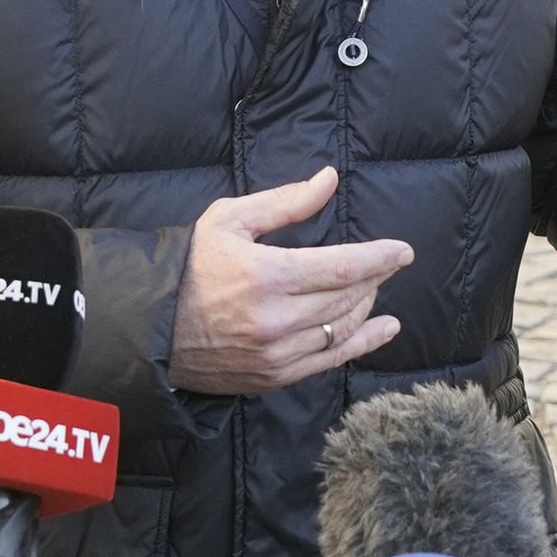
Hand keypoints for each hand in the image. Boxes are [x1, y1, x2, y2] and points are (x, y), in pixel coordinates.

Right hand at [170, 169, 414, 395]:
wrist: (153, 327)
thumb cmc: (191, 266)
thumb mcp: (230, 220)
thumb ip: (285, 202)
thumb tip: (329, 180)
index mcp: (267, 275)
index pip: (342, 266)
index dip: (379, 258)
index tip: (403, 251)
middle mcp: (276, 319)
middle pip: (348, 298)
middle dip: (374, 278)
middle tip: (387, 264)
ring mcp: (277, 353)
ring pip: (343, 328)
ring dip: (366, 306)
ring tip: (373, 288)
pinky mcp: (274, 376)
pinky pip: (330, 360)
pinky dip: (362, 343)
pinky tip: (384, 328)